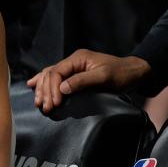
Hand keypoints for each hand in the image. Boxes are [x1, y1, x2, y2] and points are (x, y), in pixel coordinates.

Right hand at [27, 49, 149, 112]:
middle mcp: (72, 61)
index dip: (52, 88)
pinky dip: (42, 82)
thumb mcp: (104, 77)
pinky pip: (54, 76)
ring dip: (42, 89)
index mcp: (77, 58)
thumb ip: (82, 81)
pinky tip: (33, 85)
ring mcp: (72, 67)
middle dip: (45, 91)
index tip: (54, 103)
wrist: (134, 72)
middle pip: (50, 74)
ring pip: (49, 75)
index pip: (57, 72)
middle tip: (45, 108)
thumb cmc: (121, 74)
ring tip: (38, 102)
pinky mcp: (74, 74)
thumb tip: (62, 88)